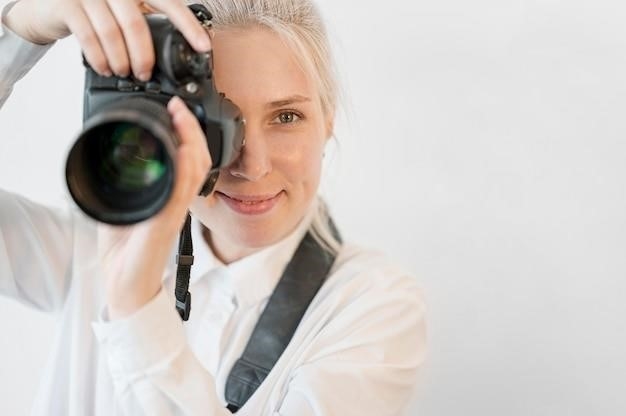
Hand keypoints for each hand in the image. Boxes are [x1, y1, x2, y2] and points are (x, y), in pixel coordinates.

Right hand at [2, 0, 210, 79]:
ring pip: (112, 34)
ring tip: (123, 72)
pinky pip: (89, 37)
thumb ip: (146, 22)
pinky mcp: (68, 5)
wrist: (50, 5)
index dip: (187, 25)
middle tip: (144, 74)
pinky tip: (104, 69)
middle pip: (136, 25)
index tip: (202, 46)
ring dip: (120, 61)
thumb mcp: (124, 10)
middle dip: (143, 56)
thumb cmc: (94, 9)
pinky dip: (99, 59)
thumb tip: (180, 47)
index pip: (168, 3)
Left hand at [99, 96, 212, 318]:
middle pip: (198, 161)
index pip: (189, 160)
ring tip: (183, 120)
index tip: (176, 110)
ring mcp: (173, 213)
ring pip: (194, 173)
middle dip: (192, 130)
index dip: (188, 133)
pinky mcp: (164, 225)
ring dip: (191, 142)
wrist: (124, 288)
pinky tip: (183, 154)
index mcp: (168, 197)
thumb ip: (120, 187)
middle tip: (181, 108)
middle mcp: (176, 203)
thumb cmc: (125, 255)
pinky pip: (180, 195)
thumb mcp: (119, 210)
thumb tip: (107, 163)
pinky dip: (184, 172)